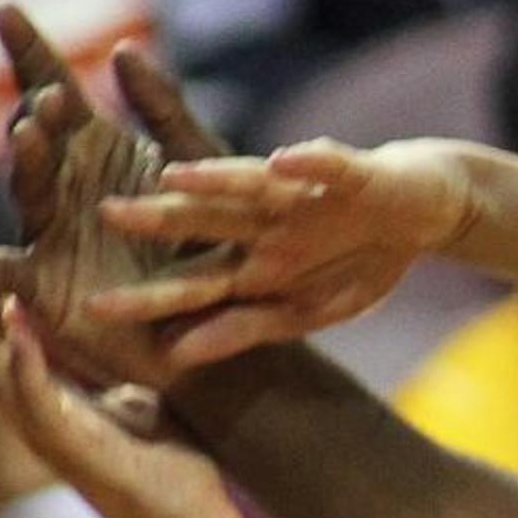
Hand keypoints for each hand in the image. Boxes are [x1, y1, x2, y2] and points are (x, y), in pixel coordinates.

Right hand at [0, 7, 230, 391]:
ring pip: (28, 190)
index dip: (30, 50)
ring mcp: (50, 232)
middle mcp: (65, 184)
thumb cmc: (212, 238)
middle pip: (38, 136)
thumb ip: (164, 111)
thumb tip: (121, 48)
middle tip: (56, 96)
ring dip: (29, 162)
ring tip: (33, 134)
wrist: (221, 317)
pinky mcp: (45, 285)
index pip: (55, 88)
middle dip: (44, 113)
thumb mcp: (199, 167)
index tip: (6, 7)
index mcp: (99, 149)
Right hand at [0, 254, 246, 517]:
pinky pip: (34, 393)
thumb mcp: (136, 405)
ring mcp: (45, 432)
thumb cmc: (171, 472)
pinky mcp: (70, 446)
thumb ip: (112, 378)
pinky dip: (21, 353)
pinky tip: (12, 314)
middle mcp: (34, 415)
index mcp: (49, 401)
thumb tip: (117, 343)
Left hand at [86, 138, 476, 368]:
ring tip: (177, 177)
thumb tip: (176, 356)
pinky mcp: (352, 172)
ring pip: (254, 184)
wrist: (425, 210)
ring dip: (219, 180)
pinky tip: (286, 162)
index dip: (148, 295)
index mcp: (253, 261)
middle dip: (160, 220)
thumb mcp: (309, 311)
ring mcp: (305, 194)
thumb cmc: (359, 261)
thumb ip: (245, 329)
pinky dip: (310, 164)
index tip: (92, 311)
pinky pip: (328, 166)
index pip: (190, 280)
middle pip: (206, 222)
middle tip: (106, 217)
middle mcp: (266, 221)